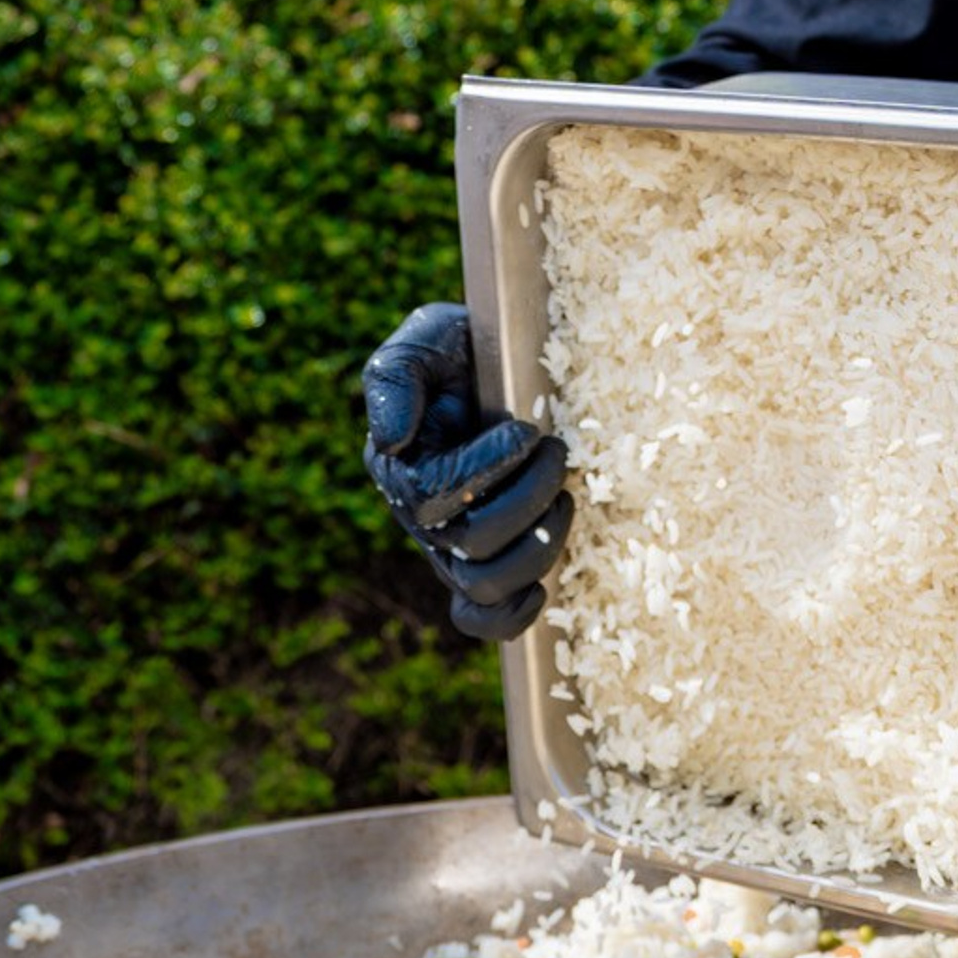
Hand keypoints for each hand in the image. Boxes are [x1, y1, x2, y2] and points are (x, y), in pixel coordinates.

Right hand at [362, 301, 571, 641]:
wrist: (503, 368)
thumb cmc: (463, 350)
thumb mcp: (426, 338)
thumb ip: (395, 378)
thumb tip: (392, 441)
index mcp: (399, 468)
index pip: (429, 498)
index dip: (483, 472)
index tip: (526, 432)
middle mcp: (422, 519)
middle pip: (468, 545)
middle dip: (525, 500)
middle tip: (557, 452)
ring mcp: (453, 550)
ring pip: (484, 585)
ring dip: (537, 546)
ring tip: (565, 496)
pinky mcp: (484, 569)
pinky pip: (482, 619)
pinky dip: (512, 616)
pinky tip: (542, 588)